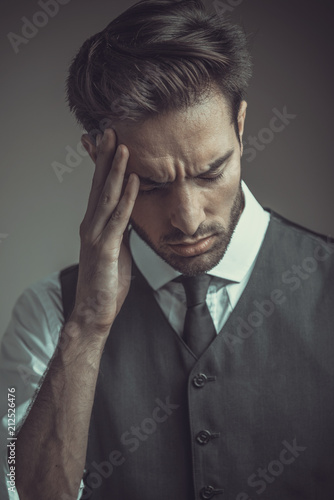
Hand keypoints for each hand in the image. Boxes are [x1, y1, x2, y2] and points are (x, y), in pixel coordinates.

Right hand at [71, 128, 139, 336]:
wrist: (94, 311)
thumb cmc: (105, 282)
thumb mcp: (116, 249)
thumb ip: (120, 229)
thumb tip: (131, 213)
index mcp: (95, 224)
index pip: (99, 188)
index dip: (103, 164)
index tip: (109, 142)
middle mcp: (92, 224)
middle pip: (99, 185)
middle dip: (106, 157)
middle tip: (111, 130)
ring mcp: (96, 235)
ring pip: (107, 196)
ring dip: (116, 171)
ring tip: (123, 147)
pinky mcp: (105, 249)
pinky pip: (119, 219)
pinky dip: (127, 198)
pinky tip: (135, 181)